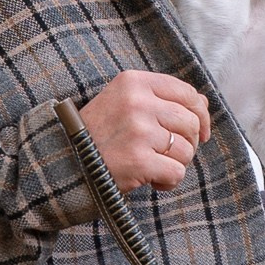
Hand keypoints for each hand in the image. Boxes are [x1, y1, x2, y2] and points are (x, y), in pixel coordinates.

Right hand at [76, 69, 212, 193]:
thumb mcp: (122, 102)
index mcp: (133, 82)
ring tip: (153, 166)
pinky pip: (176, 173)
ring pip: (186, 149)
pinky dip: (167, 182)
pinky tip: (151, 181)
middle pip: (190, 122)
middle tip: (168, 154)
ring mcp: (138, 131)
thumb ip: (160, 98)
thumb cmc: (97, 134)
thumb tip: (203, 103)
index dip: (201, 114)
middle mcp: (137, 102)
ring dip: (175, 163)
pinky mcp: (138, 161)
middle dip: (188, 143)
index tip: (201, 132)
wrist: (61, 163)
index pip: (187, 93)